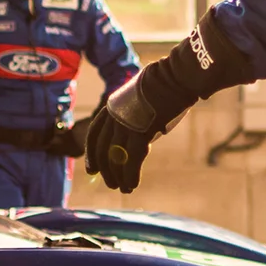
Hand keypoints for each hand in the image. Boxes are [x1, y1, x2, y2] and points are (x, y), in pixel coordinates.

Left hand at [78, 14, 254, 191]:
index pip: (94, 134)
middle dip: (105, 169)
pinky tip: (132, 186)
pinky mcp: (139, 133)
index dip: (91, 154)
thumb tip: (138, 132)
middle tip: (110, 184)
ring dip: (118, 177)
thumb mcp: (140, 99)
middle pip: (101, 149)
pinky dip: (130, 176)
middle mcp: (114, 116)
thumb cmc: (164, 86)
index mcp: (111, 106)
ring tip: (122, 189)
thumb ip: (134, 115)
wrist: (175, 77)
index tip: (91, 169)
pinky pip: (130, 161)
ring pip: (114, 158)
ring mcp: (125, 124)